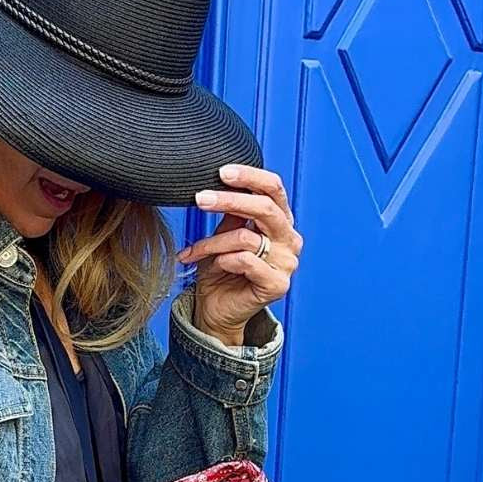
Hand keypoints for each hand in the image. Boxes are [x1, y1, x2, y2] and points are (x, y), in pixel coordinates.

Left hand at [177, 163, 303, 345]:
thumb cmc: (220, 271)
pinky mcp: (277, 284)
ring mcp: (287, 263)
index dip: (249, 176)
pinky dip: (223, 261)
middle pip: (264, 208)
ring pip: (246, 237)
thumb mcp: (224, 234)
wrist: (216, 310)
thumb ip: (231, 212)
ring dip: (212, 242)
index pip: (273, 188)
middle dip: (229, 200)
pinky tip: (214, 267)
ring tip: (193, 250)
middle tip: (200, 199)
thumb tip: (223, 181)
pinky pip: (245, 262)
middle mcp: (289, 239)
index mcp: (280, 221)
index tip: (221, 171)